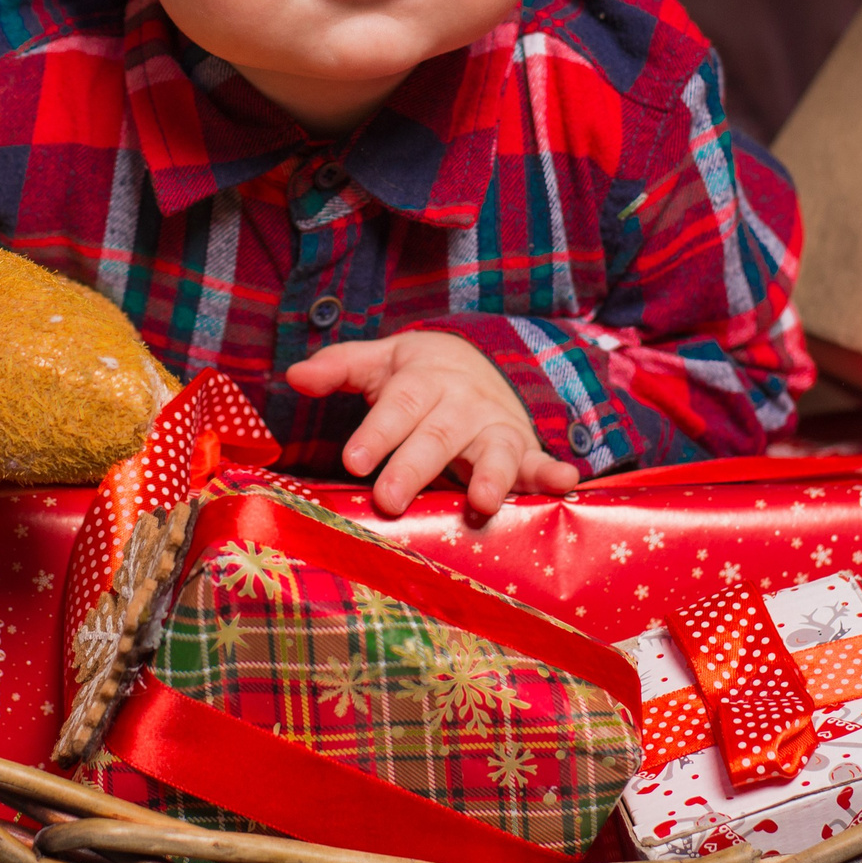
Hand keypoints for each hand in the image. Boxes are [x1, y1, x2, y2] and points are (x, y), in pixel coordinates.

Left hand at [286, 332, 581, 516]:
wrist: (479, 361)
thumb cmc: (417, 375)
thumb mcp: (380, 361)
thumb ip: (339, 367)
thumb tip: (295, 376)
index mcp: (423, 380)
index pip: (398, 405)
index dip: (378, 432)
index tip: (354, 460)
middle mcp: (461, 403)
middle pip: (436, 435)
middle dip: (414, 467)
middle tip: (389, 499)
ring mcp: (494, 427)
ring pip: (491, 451)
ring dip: (490, 476)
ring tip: (482, 501)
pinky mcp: (521, 449)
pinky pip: (538, 462)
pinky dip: (552, 473)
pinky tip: (566, 483)